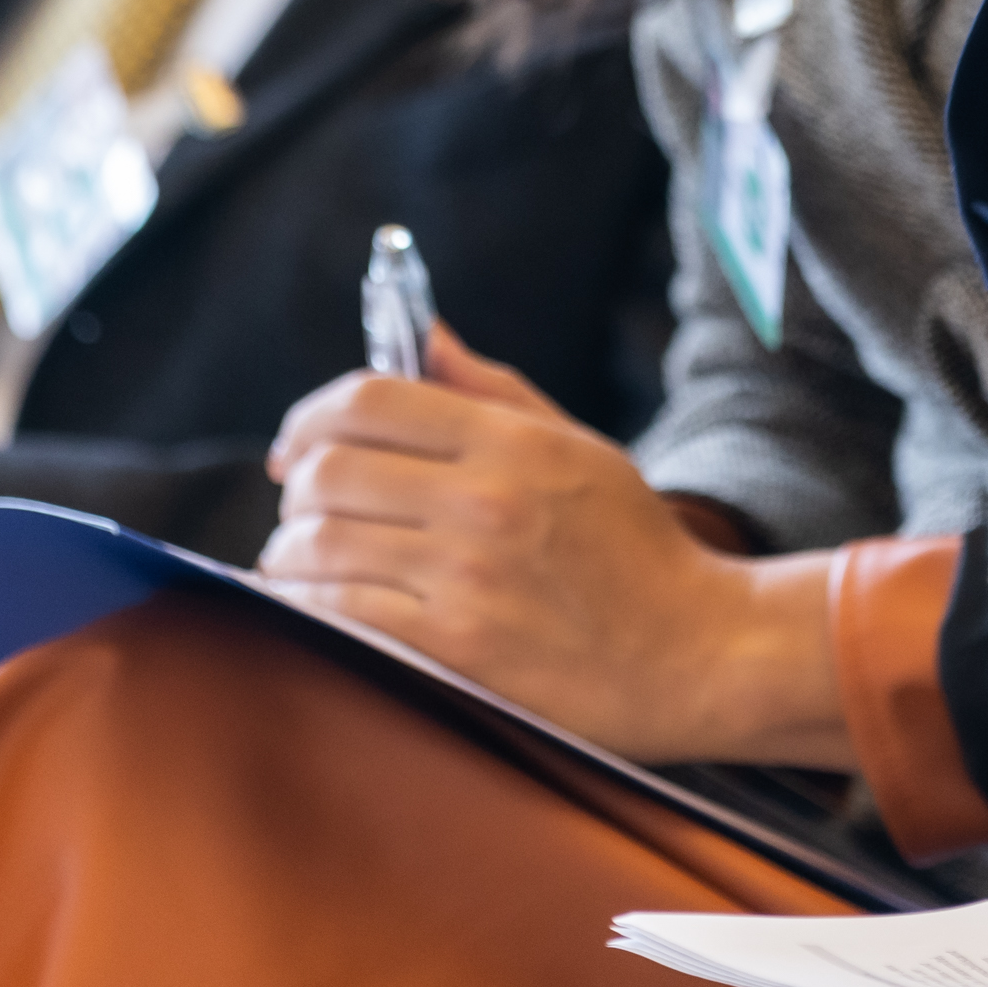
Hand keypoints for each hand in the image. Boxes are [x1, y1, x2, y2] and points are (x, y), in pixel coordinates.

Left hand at [258, 324, 847, 766]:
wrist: (698, 653)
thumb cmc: (635, 549)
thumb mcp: (575, 446)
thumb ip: (489, 389)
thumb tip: (421, 333)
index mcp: (511, 442)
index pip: (368, 400)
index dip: (309, 417)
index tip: (296, 446)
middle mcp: (483, 501)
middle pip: (331, 471)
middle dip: (295, 490)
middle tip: (300, 512)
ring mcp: (467, 577)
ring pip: (321, 545)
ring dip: (289, 555)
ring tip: (299, 565)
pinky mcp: (457, 649)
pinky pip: (339, 616)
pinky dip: (307, 609)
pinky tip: (315, 609)